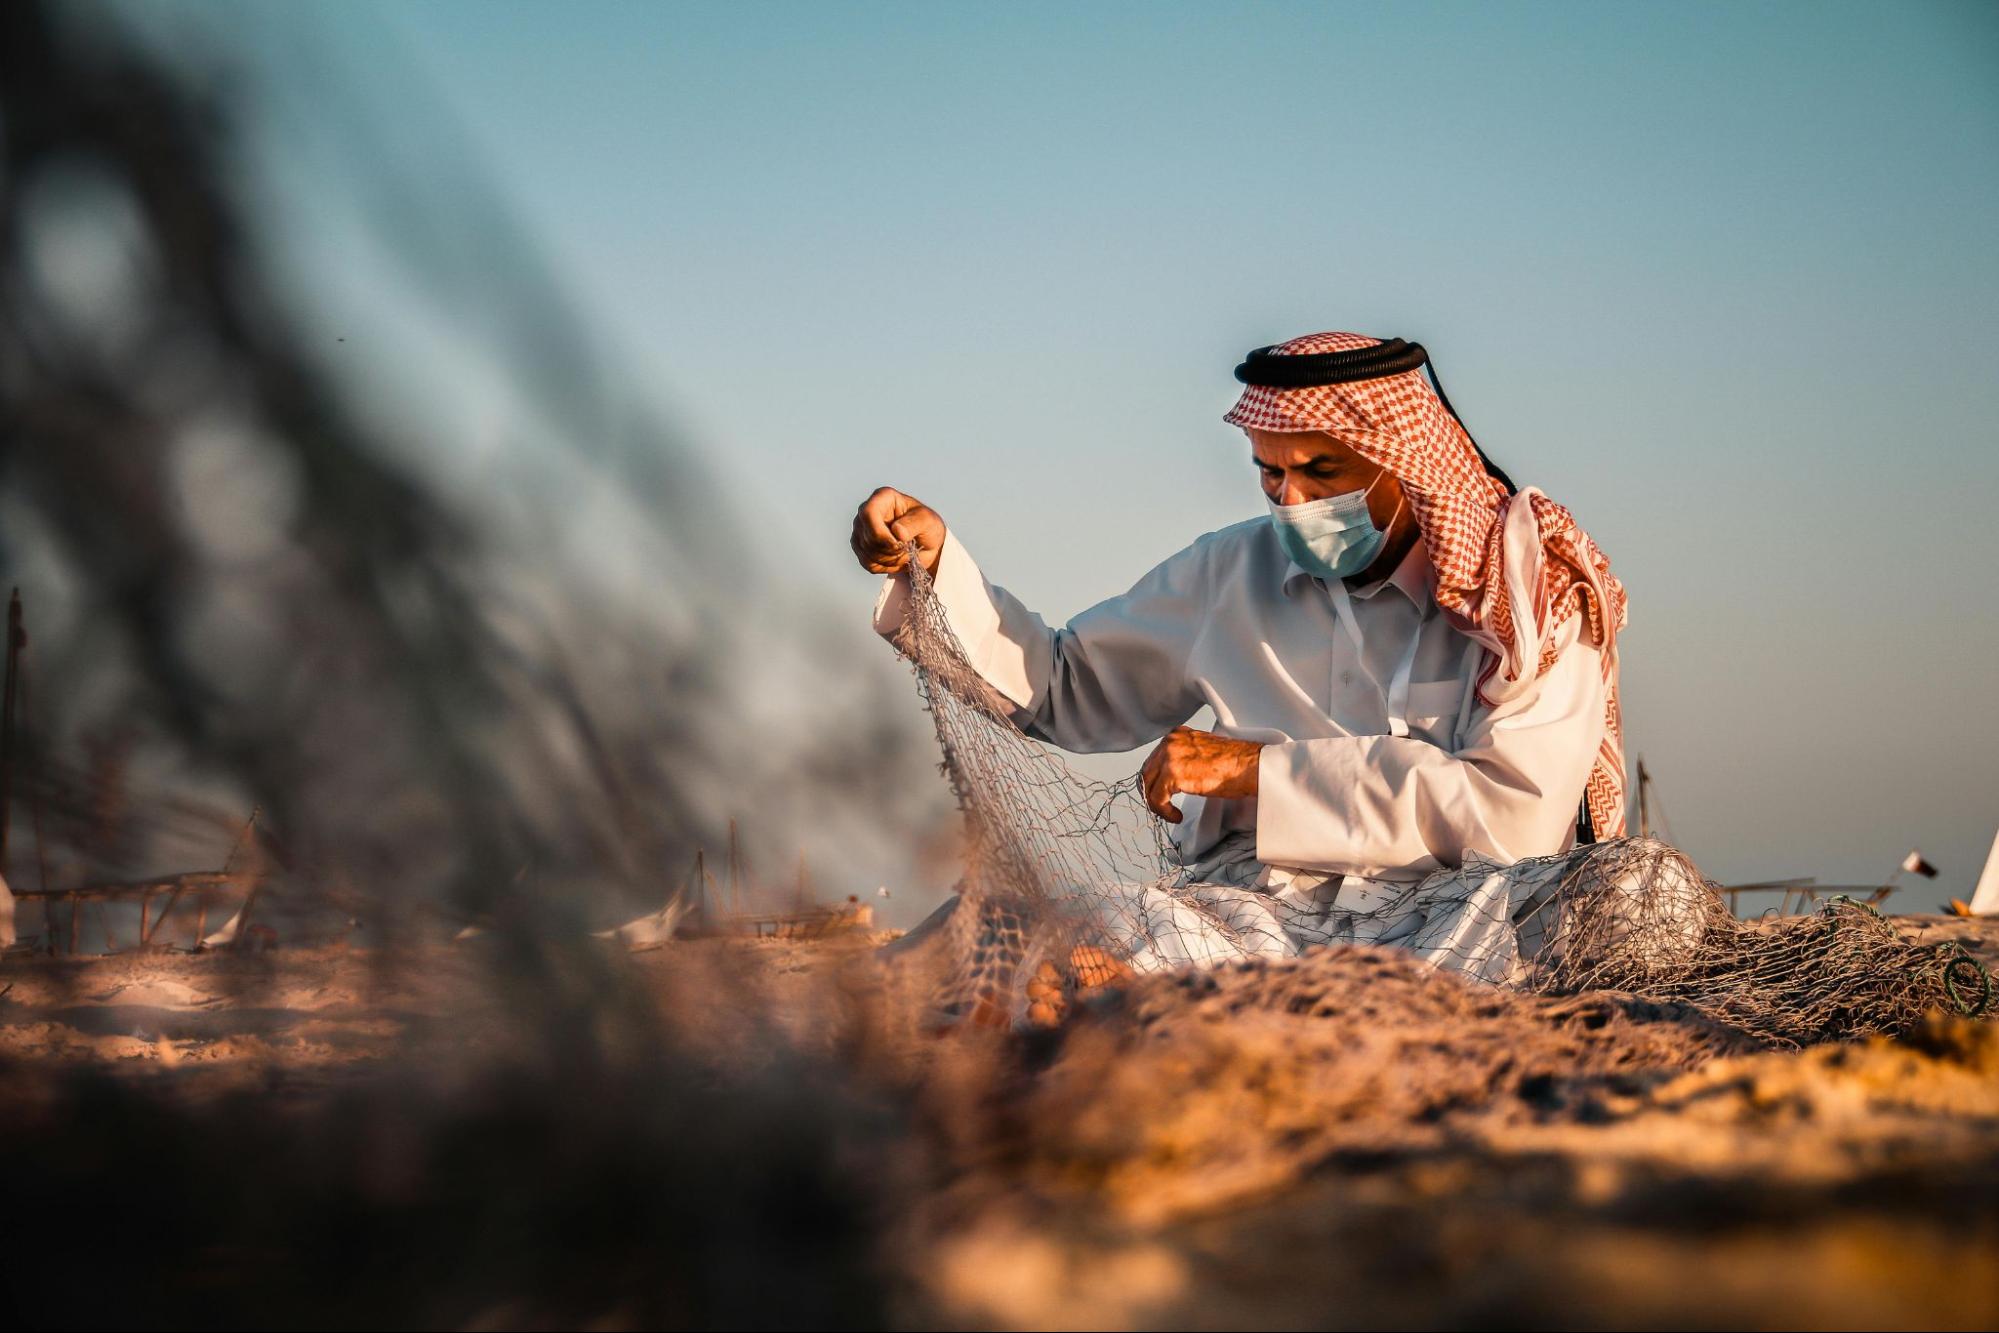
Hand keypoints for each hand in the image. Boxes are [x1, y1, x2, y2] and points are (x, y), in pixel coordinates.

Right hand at [850, 486, 946, 574]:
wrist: (926, 544)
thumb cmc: (927, 526)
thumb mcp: (928, 521)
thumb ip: (914, 523)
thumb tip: (897, 531)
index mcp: (882, 498)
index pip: (868, 513)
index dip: (880, 533)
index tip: (898, 544)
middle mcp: (867, 512)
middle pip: (868, 537)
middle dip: (890, 550)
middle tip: (908, 547)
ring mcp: (861, 530)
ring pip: (867, 553)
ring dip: (890, 559)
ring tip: (904, 551)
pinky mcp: (861, 548)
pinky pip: (868, 563)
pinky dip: (885, 566)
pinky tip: (896, 558)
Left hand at [1139, 726, 1262, 823]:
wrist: (1250, 766)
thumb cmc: (1235, 763)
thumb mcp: (1203, 753)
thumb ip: (1184, 758)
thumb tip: (1173, 776)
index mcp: (1177, 735)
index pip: (1154, 759)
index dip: (1155, 780)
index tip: (1161, 793)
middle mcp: (1171, 742)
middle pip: (1147, 771)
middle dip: (1151, 792)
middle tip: (1161, 806)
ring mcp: (1170, 757)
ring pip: (1149, 786)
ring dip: (1157, 804)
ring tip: (1169, 813)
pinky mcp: (1174, 774)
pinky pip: (1157, 798)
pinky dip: (1163, 811)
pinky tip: (1176, 815)